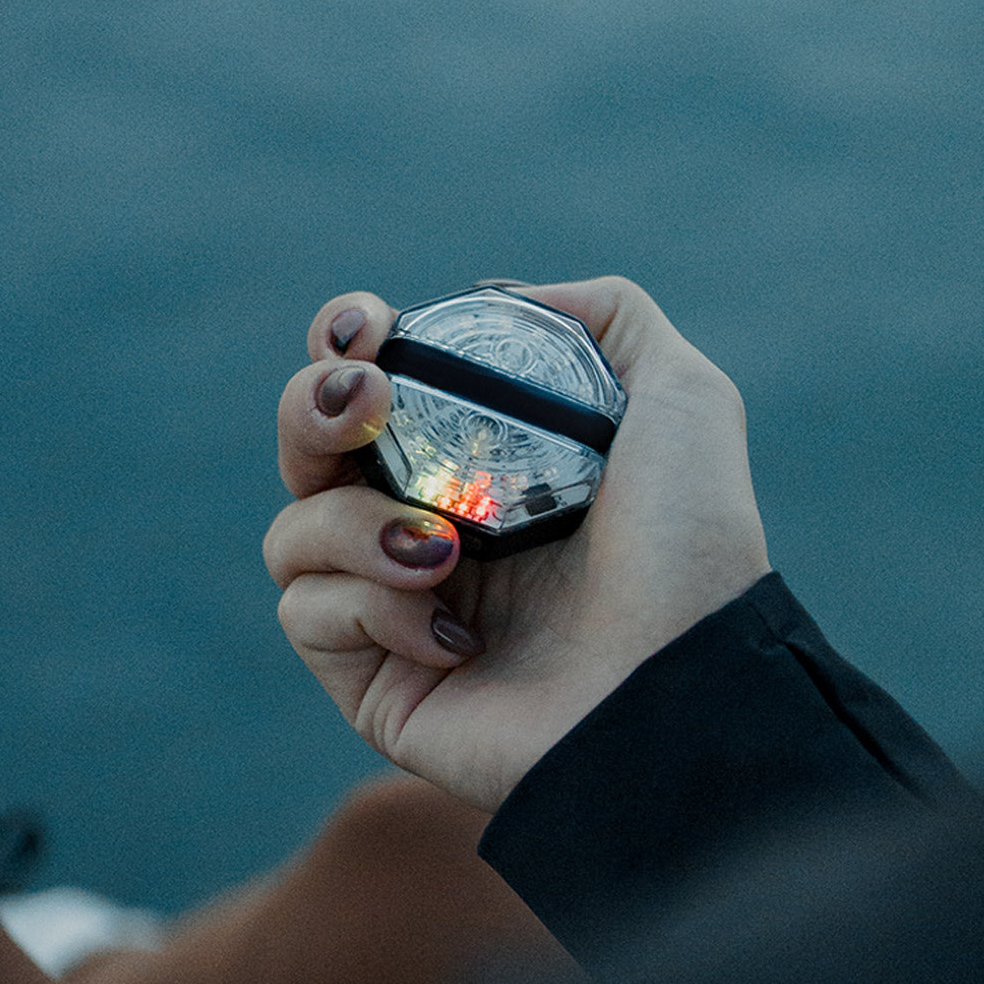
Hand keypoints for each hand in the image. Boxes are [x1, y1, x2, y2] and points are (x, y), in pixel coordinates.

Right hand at [264, 277, 769, 811]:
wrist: (685, 684)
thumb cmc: (690, 546)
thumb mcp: (680, 398)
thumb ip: (607, 319)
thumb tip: (503, 298)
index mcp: (482, 465)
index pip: (373, 393)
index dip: (346, 347)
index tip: (365, 332)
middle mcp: (430, 529)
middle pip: (307, 452)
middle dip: (311, 408)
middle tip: (366, 402)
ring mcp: (397, 607)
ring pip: (293, 533)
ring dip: (353, 524)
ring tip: (444, 549)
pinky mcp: (376, 681)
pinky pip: (309, 615)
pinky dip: (371, 608)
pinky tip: (456, 636)